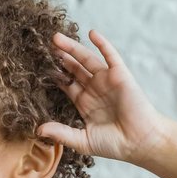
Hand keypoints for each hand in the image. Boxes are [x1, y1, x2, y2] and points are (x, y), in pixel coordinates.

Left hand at [37, 30, 166, 166]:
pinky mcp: (120, 75)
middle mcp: (94, 89)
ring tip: (56, 38)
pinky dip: (102, 44)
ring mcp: (107, 80)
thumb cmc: (114, 144)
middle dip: (60, 58)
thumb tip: (38, 130)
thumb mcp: (82, 141)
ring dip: (72, 48)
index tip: (37, 66)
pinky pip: (110, 56)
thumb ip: (61, 133)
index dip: (53, 75)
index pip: (65, 84)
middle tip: (43, 46)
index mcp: (84, 103)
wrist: (139, 142)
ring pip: (86, 59)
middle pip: (73, 69)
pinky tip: (91, 33)